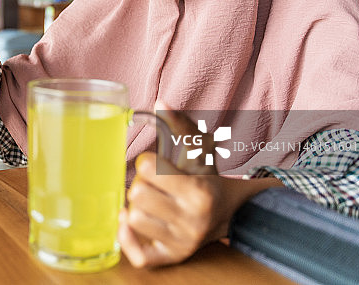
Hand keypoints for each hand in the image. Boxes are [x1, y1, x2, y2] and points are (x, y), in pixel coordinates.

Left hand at [119, 103, 281, 267]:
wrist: (231, 212)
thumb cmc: (207, 177)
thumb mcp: (199, 149)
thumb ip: (179, 124)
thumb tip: (159, 102)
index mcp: (198, 192)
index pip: (148, 169)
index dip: (147, 162)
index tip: (156, 165)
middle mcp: (191, 221)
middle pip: (136, 194)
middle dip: (139, 184)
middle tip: (151, 185)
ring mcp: (181, 242)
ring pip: (132, 219)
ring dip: (134, 207)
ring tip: (148, 202)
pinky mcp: (172, 257)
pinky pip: (138, 255)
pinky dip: (127, 238)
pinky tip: (130, 221)